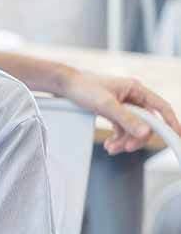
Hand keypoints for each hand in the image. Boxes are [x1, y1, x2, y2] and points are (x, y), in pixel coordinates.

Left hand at [60, 70, 180, 153]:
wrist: (64, 85)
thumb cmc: (83, 88)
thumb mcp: (105, 105)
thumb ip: (126, 119)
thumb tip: (145, 132)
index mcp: (136, 89)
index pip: (161, 108)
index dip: (170, 122)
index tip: (176, 136)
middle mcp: (132, 97)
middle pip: (146, 122)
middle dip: (136, 137)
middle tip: (124, 148)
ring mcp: (123, 105)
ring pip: (132, 128)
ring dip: (124, 141)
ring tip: (110, 148)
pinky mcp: (113, 112)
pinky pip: (122, 129)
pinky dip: (117, 138)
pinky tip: (108, 145)